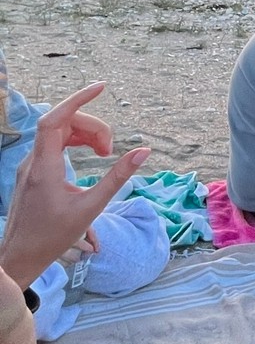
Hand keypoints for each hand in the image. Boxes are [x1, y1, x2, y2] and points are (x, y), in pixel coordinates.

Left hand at [0, 83, 149, 289]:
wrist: (21, 255)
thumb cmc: (54, 236)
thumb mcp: (91, 207)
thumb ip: (117, 177)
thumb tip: (144, 152)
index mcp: (45, 167)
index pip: (55, 119)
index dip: (78, 99)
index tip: (101, 88)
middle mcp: (33, 161)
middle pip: (61, 123)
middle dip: (92, 127)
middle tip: (112, 151)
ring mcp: (31, 165)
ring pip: (58, 133)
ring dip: (85, 135)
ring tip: (106, 154)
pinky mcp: (33, 172)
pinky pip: (54, 145)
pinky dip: (75, 143)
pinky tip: (91, 155)